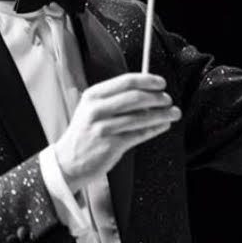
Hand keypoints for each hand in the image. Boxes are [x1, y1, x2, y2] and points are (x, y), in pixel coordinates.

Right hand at [52, 73, 179, 192]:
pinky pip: (139, 134)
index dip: (148, 80)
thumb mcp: (92, 109)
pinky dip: (154, 129)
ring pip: (140, 117)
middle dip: (157, 98)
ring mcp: (103, 128)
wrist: (67, 162)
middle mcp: (96, 110)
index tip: (161, 83)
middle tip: (168, 99)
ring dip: (161, 114)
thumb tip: (149, 91)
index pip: (126, 81)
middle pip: (135, 98)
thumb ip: (116, 98)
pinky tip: (163, 125)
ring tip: (174, 113)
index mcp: (93, 95)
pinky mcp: (110, 146)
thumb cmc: (85, 133)